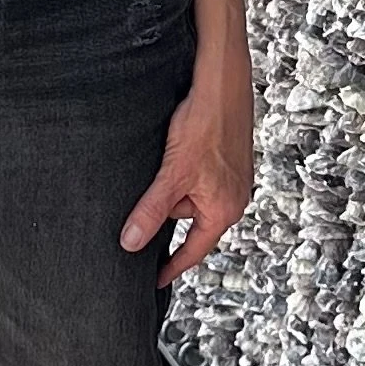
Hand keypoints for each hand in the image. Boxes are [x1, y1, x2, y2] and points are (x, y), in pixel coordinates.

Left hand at [120, 53, 254, 283]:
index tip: (154, 281)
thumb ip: (151, 211)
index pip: (193, 251)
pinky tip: (177, 151)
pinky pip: (200, 176)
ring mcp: (234, 177)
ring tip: (166, 162)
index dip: (171, 267)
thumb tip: (130, 244)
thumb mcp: (172, 174)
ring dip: (175, 185)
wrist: (223, 84)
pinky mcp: (230, 158)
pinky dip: (184, 171)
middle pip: (190, 220)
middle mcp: (234, 198)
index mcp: (224, 210)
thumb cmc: (204, 125)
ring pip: (193, 194)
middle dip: (169, 210)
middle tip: (149, 194)